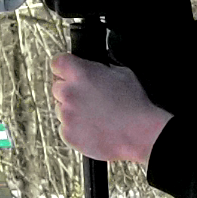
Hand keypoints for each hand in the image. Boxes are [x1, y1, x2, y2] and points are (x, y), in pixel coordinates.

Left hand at [49, 54, 170, 165]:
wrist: (139, 134)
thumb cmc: (134, 105)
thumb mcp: (121, 73)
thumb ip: (99, 69)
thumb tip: (93, 70)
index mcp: (80, 73)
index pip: (57, 63)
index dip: (64, 68)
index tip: (68, 73)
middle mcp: (69, 92)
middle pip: (57, 87)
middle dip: (70, 91)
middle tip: (88, 98)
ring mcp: (66, 115)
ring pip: (60, 109)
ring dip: (72, 111)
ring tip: (95, 116)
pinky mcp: (67, 134)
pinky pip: (65, 128)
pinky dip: (76, 128)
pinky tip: (93, 127)